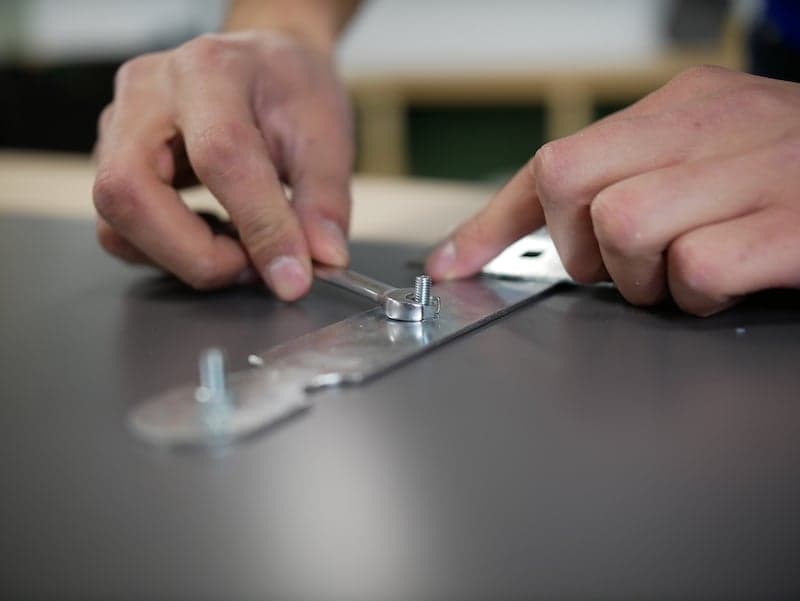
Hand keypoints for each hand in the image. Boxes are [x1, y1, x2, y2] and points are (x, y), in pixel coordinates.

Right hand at [93, 30, 352, 299]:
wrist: (262, 67)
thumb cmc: (292, 92)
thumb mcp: (326, 136)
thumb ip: (325, 202)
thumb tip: (323, 261)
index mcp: (210, 69)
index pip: (221, 156)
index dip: (259, 226)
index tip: (294, 276)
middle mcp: (146, 93)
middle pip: (131, 191)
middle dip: (197, 254)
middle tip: (255, 268)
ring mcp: (117, 127)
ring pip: (115, 221)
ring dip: (182, 259)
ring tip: (241, 251)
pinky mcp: (111, 162)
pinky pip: (118, 231)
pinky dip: (167, 253)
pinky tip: (212, 235)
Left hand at [426, 66, 799, 315]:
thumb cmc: (794, 176)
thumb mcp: (705, 160)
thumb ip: (628, 182)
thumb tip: (531, 235)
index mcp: (682, 108)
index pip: (554, 161)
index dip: (492, 220)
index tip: (453, 263)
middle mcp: (713, 127)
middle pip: (573, 188)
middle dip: (582, 250)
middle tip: (628, 267)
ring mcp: (759, 171)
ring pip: (626, 228)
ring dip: (644, 276)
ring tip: (688, 275)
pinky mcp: (797, 225)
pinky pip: (698, 268)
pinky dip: (698, 295)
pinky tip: (727, 287)